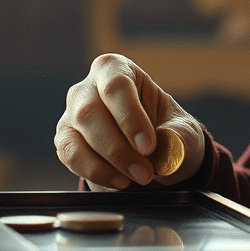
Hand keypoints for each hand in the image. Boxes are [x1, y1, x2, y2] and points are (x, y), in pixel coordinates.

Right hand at [55, 53, 205, 190]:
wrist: (155, 154)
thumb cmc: (167, 131)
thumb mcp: (184, 130)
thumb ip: (179, 135)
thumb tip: (169, 143)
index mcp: (118, 69)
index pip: (116, 85)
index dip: (130, 117)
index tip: (148, 146)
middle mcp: (89, 86)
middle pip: (91, 112)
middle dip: (118, 148)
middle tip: (145, 172)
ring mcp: (72, 113)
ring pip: (76, 137)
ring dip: (107, 163)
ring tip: (137, 177)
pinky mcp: (65, 139)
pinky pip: (70, 156)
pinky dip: (95, 173)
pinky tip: (119, 181)